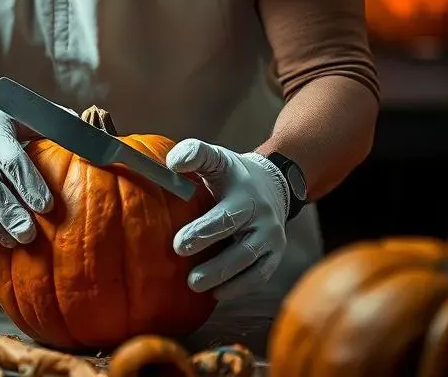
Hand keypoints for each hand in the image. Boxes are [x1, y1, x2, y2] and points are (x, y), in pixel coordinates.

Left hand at [166, 139, 288, 300]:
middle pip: (240, 245)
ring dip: (223, 277)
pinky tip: (217, 294)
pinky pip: (259, 276)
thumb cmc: (234, 174)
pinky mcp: (275, 255)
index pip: (226, 215)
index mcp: (245, 194)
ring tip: (194, 285)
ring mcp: (272, 238)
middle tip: (187, 273)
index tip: (178, 244)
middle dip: (214, 262)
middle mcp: (263, 217)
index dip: (203, 232)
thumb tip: (171, 163)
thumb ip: (195, 153)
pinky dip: (239, 287)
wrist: (273, 184)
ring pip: (249, 263)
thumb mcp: (217, 157)